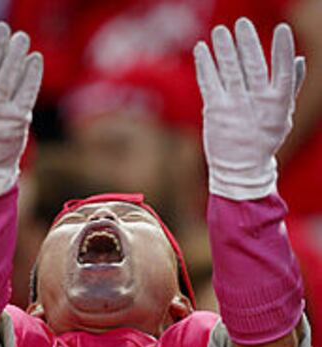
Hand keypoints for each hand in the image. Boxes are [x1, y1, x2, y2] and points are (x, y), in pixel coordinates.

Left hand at [194, 18, 304, 199]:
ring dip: (224, 49)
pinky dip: (205, 65)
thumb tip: (299, 59)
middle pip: (254, 68)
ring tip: (219, 32)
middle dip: (248, 44)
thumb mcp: (283, 117)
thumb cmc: (263, 140)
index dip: (283, 52)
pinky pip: (209, 83)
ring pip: (230, 72)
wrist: (240, 170)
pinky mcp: (214, 112)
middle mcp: (256, 105)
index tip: (283, 29)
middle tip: (242, 23)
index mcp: (277, 105)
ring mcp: (233, 108)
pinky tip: (201, 49)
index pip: (284, 74)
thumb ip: (291, 88)